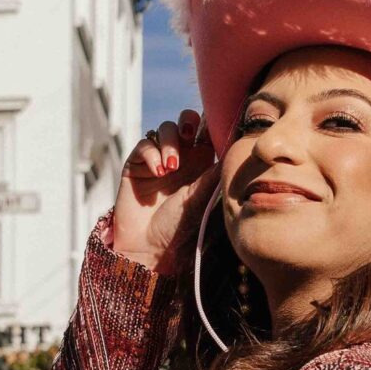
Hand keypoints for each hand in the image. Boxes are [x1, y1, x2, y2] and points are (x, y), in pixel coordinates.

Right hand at [109, 107, 218, 273]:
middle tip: (189, 135)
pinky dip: (152, 153)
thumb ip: (214, 172)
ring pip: (165, 129)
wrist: (148, 247)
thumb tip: (234, 148)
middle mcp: (181, 158)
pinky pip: (145, 144)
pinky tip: (158, 171)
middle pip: (186, 121)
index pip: (207, 132)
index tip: (213, 126)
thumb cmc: (179, 229)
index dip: (210, 123)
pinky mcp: (137, 164)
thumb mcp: (201, 198)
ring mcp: (158, 160)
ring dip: (169, 142)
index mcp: (201, 164)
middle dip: (187, 121)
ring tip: (171, 167)